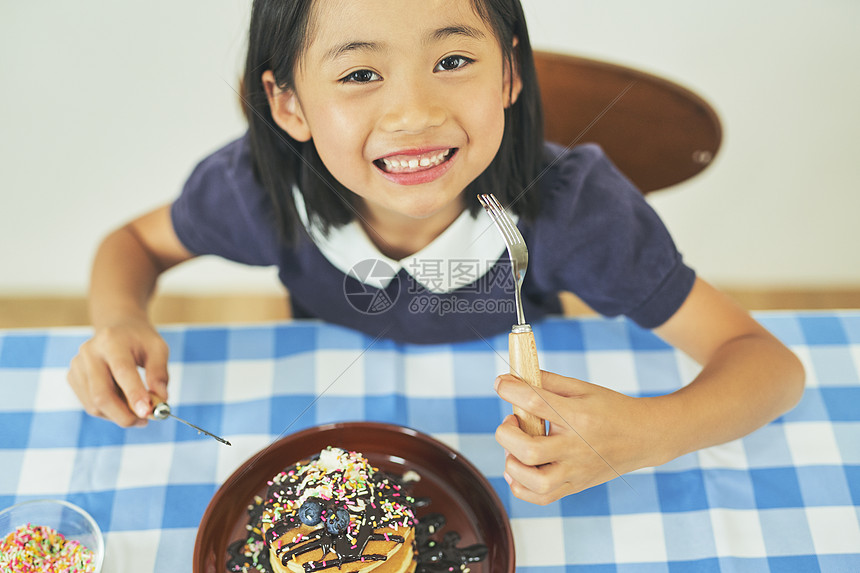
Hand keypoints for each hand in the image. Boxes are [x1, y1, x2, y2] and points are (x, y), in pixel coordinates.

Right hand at [67, 317, 168, 426]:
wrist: (116, 327)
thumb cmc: (140, 340)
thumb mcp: (158, 348)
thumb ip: (159, 373)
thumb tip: (161, 400)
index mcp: (112, 341)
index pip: (122, 371)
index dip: (134, 394)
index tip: (148, 413)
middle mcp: (89, 352)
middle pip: (101, 394)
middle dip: (124, 415)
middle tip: (144, 421)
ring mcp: (77, 365)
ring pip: (94, 405)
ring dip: (118, 415)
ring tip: (138, 408)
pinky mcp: (72, 377)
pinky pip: (90, 404)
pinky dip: (108, 411)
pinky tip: (122, 401)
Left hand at [494, 371, 670, 504]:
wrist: (644, 437)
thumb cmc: (611, 409)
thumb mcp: (582, 388)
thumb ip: (548, 381)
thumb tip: (513, 376)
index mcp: (578, 416)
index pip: (536, 402)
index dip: (510, 390)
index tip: (501, 384)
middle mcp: (576, 447)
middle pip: (528, 450)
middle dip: (506, 434)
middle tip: (511, 421)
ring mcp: (576, 471)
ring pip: (534, 481)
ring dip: (512, 464)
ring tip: (515, 449)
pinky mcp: (575, 486)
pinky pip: (541, 498)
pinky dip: (520, 486)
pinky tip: (519, 468)